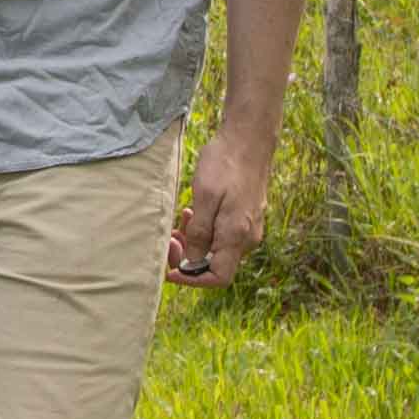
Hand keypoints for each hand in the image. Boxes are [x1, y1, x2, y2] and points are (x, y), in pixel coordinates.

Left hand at [167, 120, 277, 287]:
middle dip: (187, 256)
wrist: (249, 140)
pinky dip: (204, 230)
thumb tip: (190, 261)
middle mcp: (246, 238)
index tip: (170, 268)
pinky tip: (192, 213)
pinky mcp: (244, 217)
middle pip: (215, 264)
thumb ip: (199, 232)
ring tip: (178, 222)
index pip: (218, 278)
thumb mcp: (204, 197)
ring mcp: (247, 228)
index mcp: (237, 236)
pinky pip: (222, 234)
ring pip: (216, 249)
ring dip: (193, 242)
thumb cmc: (225, 164)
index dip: (191, 279)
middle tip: (169, 237)